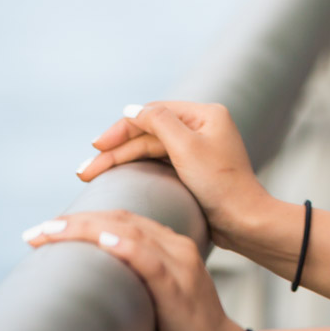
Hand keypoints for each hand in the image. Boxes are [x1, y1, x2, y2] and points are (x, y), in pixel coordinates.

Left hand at [22, 211, 248, 330]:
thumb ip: (134, 281)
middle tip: (34, 231)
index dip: (83, 218)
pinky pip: (150, 261)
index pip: (121, 219)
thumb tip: (90, 284)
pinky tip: (102, 242)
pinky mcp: (179, 291)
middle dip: (74, 222)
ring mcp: (181, 267)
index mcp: (172, 245)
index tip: (46, 229)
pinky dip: (125, 248)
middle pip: (120, 220)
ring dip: (86, 229)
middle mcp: (177, 247)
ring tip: (50, 233)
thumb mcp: (158, 299)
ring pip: (129, 233)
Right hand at [78, 102, 271, 253]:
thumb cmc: (220, 184)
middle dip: (116, 150)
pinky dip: (136, 168)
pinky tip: (115, 176)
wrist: (244, 221)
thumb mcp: (187, 147)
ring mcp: (197, 149)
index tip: (97, 145)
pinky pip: (158, 163)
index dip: (122, 128)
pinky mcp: (193, 170)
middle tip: (85, 170)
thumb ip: (158, 122)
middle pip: (148, 133)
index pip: (153, 113)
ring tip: (89, 175)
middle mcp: (202, 127)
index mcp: (205, 114)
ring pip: (150, 150)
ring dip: (120, 161)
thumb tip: (132, 109)